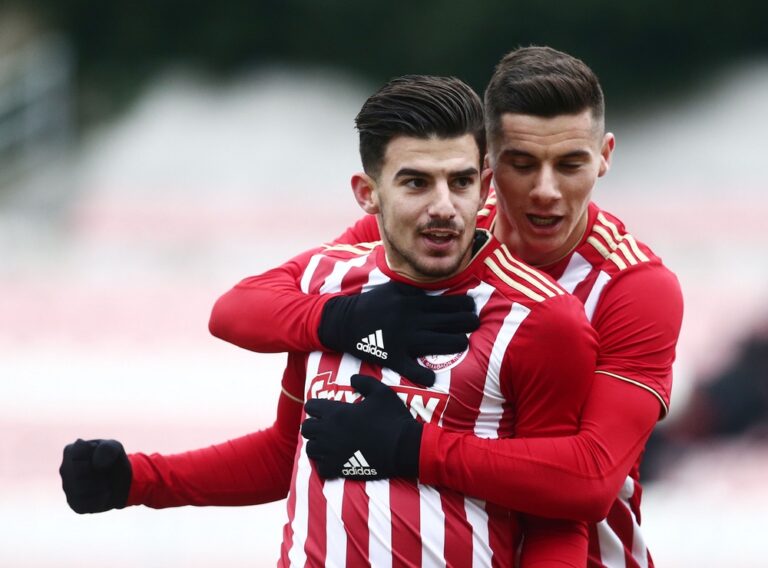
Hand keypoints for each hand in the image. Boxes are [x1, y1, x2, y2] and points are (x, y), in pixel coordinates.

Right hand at [59, 438, 131, 513]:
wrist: (121, 481)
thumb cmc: (113, 460)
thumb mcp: (115, 448)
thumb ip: (107, 449)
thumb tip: (96, 463)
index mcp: (71, 451)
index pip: (78, 452)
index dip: (96, 454)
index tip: (103, 455)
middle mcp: (64, 469)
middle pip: (78, 472)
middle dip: (98, 472)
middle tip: (106, 470)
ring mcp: (67, 488)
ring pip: (81, 490)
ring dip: (101, 486)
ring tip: (106, 481)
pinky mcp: (74, 503)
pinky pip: (86, 504)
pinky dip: (101, 498)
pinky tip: (105, 493)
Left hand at [301, 374, 421, 479]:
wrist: (404, 447)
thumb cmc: (393, 418)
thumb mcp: (382, 392)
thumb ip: (364, 382)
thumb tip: (351, 379)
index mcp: (336, 412)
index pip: (310, 406)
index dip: (316, 406)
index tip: (325, 409)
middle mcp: (329, 432)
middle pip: (306, 428)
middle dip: (313, 425)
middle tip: (325, 426)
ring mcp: (332, 452)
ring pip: (310, 449)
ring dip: (316, 445)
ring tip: (327, 444)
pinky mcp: (339, 468)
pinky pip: (321, 468)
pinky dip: (325, 465)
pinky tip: (335, 460)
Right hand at [318, 281, 478, 386]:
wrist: (343, 320)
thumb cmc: (371, 304)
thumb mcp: (393, 288)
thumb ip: (415, 289)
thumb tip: (437, 287)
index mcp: (412, 302)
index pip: (448, 303)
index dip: (466, 306)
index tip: (473, 308)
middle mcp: (411, 319)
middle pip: (450, 322)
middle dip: (468, 323)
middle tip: (475, 324)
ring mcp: (402, 338)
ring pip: (439, 343)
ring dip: (456, 344)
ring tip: (462, 343)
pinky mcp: (392, 355)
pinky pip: (411, 368)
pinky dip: (422, 375)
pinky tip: (431, 377)